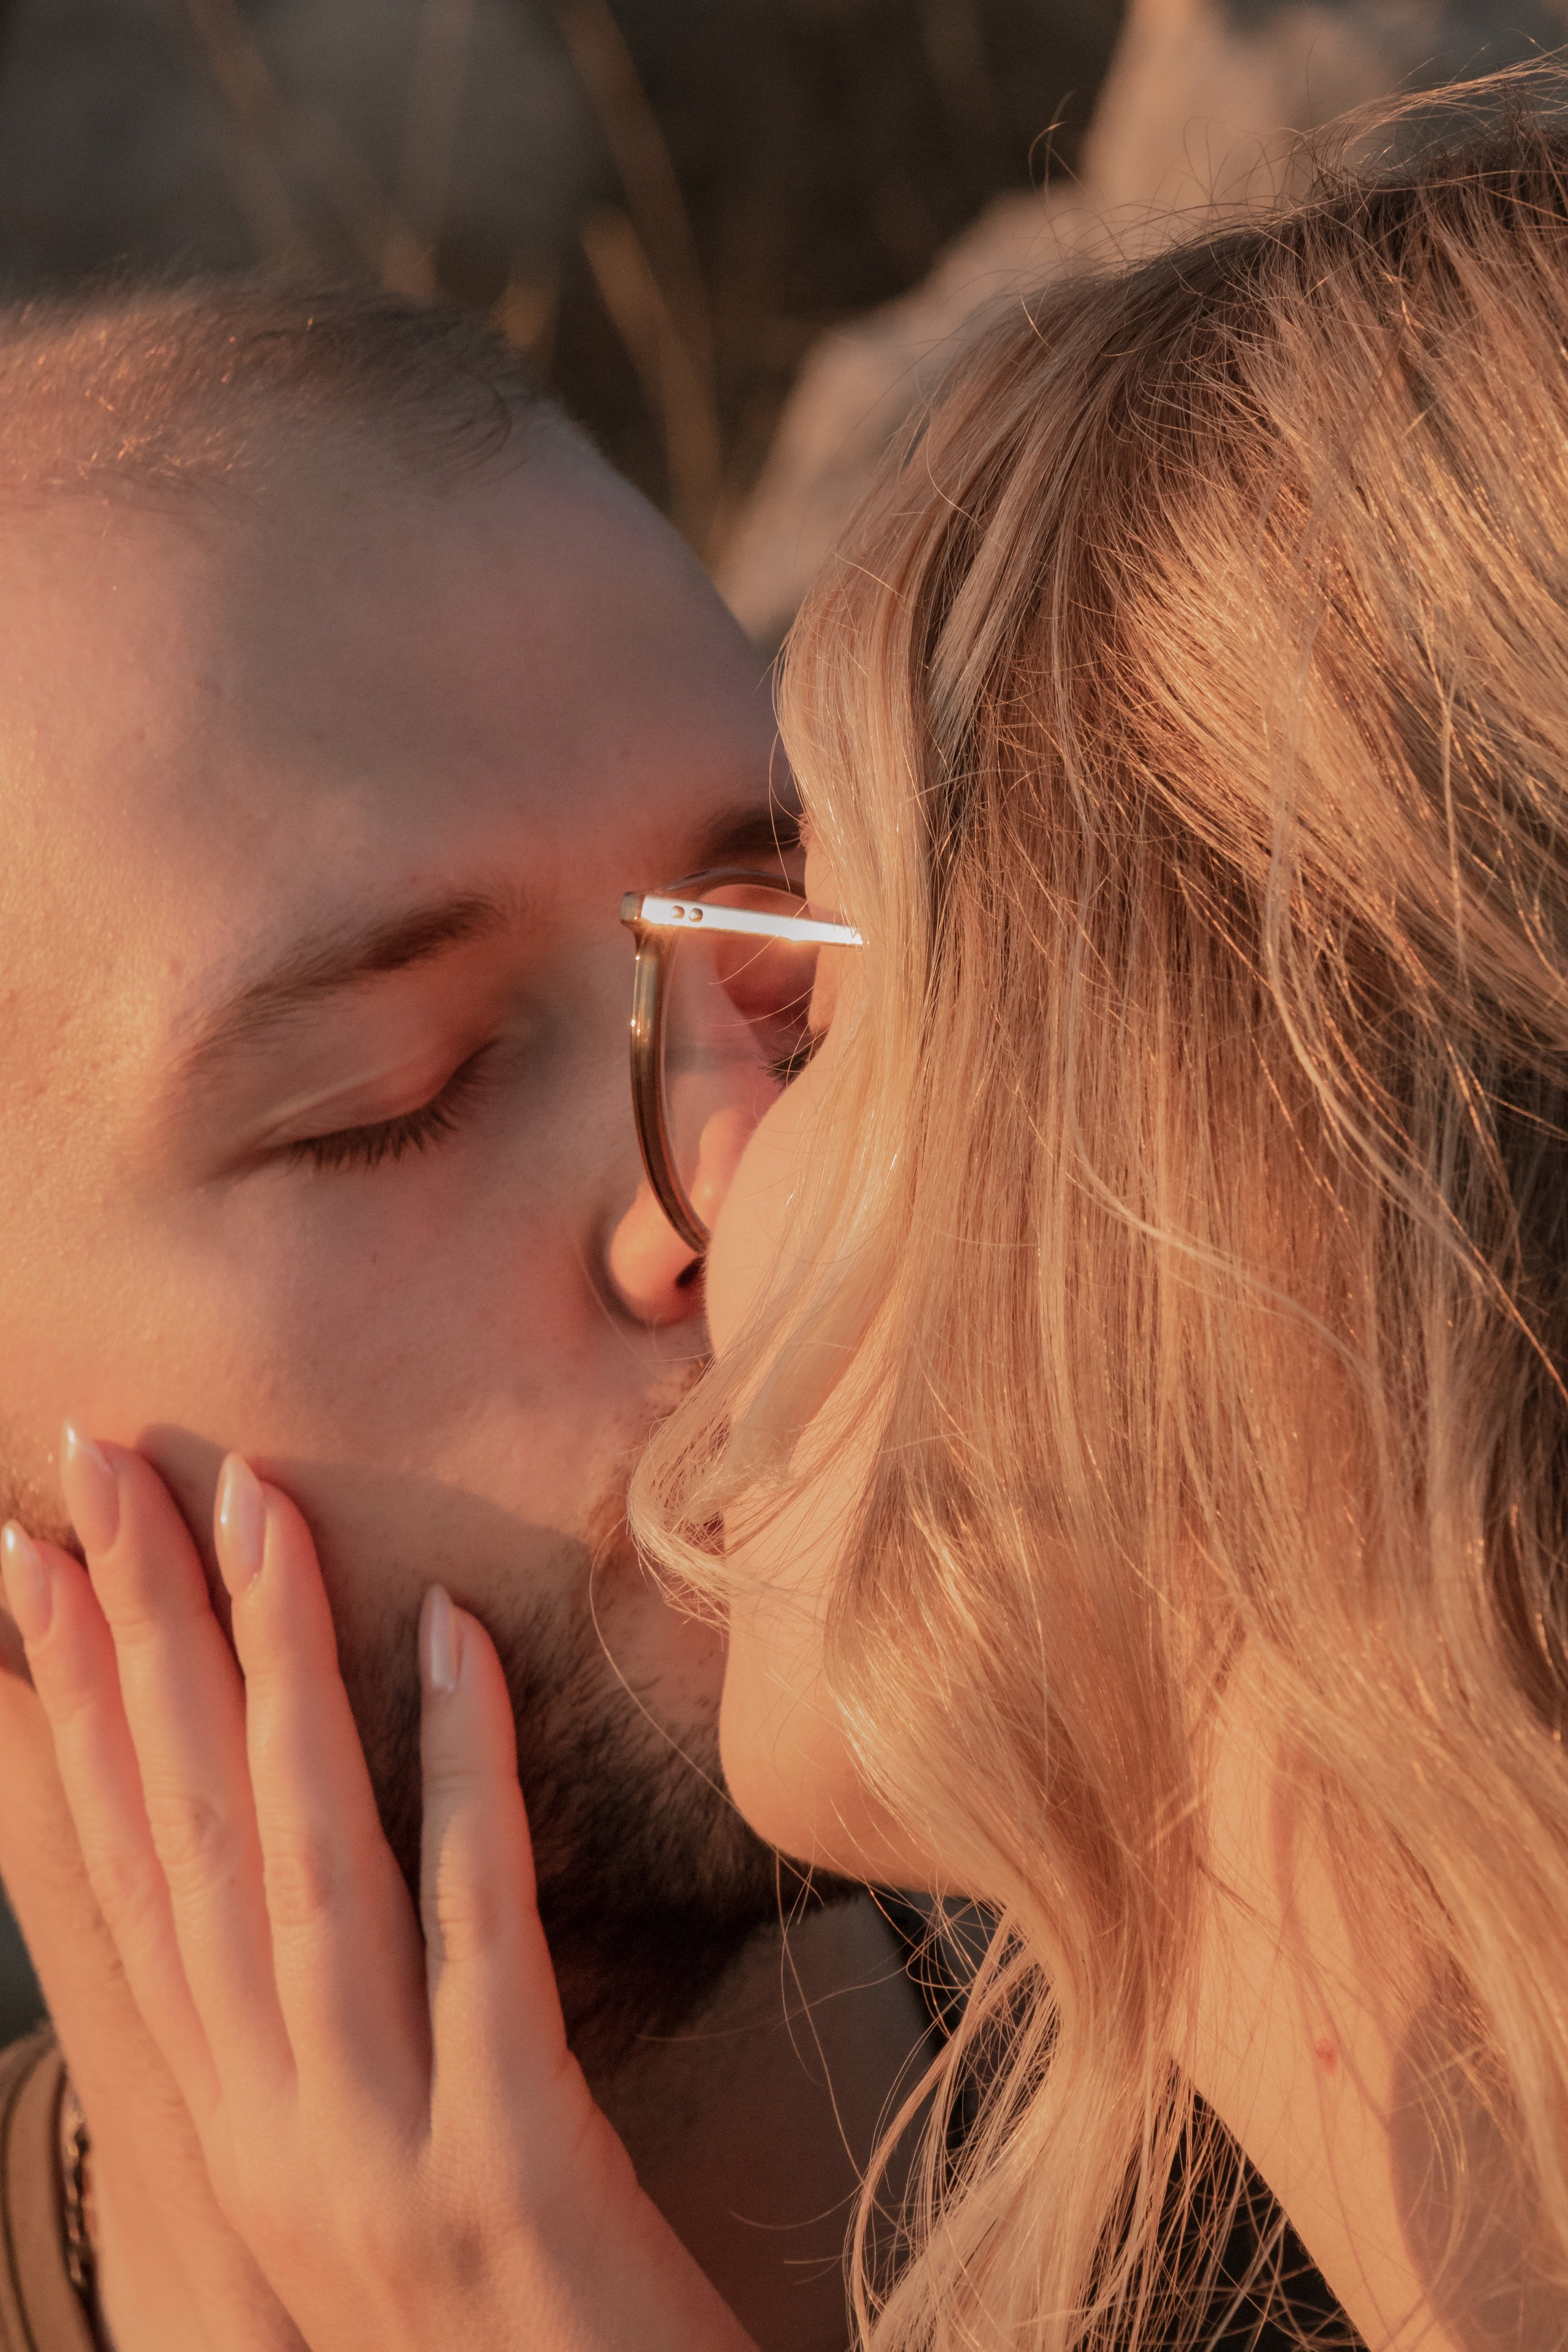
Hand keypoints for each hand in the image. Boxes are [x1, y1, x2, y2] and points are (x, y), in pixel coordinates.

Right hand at [3, 1433, 756, 2351]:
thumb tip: (315, 1858)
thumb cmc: (502, 2334)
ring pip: (298, 1863)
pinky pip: (474, 1929)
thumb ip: (334, 2033)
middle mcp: (271, 2129)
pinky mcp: (509, 2165)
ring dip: (267, 1669)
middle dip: (133, 1635)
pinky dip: (456, 1774)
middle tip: (102, 1458)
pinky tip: (450, 1640)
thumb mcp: (371, 2179)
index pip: (129, 1879)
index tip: (34, 1556)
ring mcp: (377, 2148)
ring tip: (253, 1500)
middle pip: (182, 1840)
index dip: (68, 1708)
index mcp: (235, 2125)